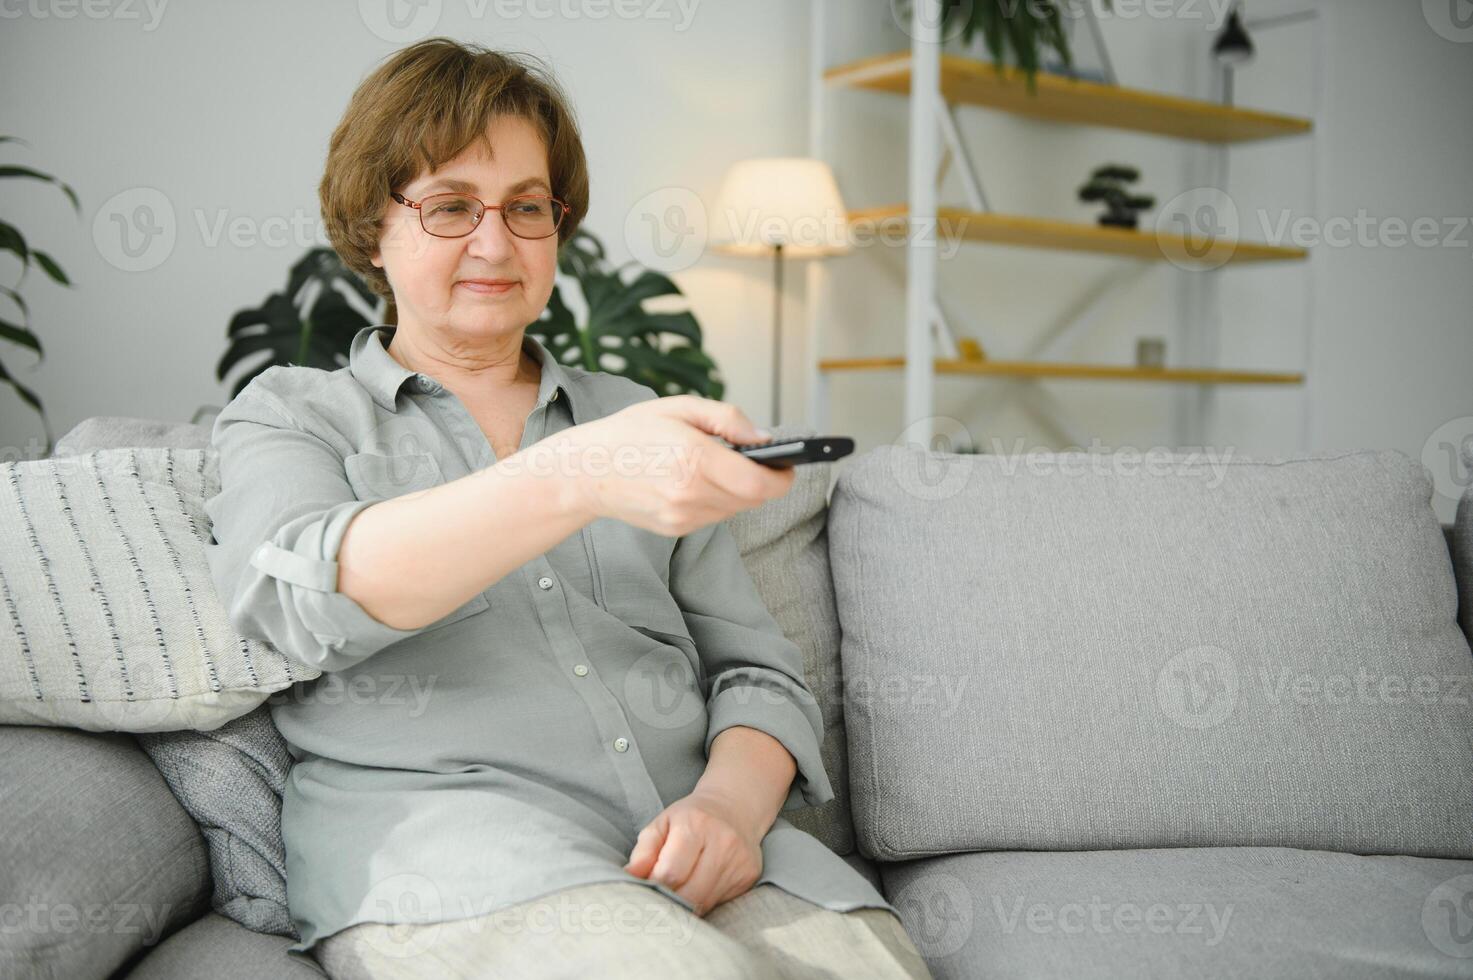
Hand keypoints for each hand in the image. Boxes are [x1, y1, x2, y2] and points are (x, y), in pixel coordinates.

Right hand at [553, 394, 794, 536]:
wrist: (585, 471)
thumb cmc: (629, 433)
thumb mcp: (678, 408)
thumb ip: (727, 418)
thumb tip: (762, 437)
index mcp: (694, 459)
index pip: (760, 483)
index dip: (782, 475)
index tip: (787, 463)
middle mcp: (690, 494)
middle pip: (753, 498)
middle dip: (761, 480)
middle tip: (754, 459)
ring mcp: (682, 516)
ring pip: (736, 509)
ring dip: (738, 490)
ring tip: (717, 466)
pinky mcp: (676, 529)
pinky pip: (714, 516)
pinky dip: (716, 500)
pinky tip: (695, 481)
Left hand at [623, 788, 764, 916]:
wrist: (734, 807)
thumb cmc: (690, 817)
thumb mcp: (661, 824)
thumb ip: (643, 852)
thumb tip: (628, 878)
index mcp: (695, 824)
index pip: (671, 872)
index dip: (654, 887)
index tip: (646, 890)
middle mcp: (722, 842)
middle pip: (690, 893)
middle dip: (668, 902)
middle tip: (657, 900)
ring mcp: (739, 860)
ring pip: (705, 903)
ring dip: (685, 907)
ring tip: (674, 897)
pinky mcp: (749, 875)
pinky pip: (719, 902)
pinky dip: (703, 903)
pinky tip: (697, 890)